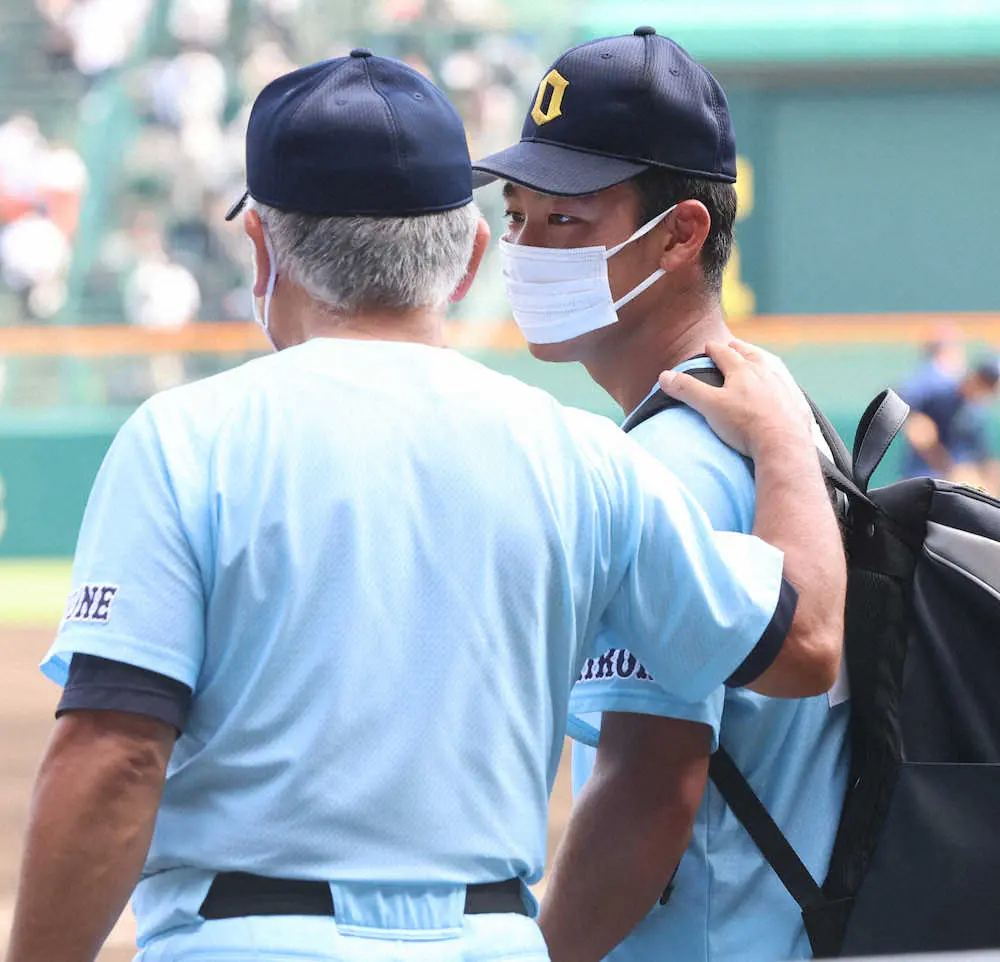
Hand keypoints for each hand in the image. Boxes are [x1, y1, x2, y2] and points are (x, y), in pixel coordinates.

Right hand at [658, 340, 813, 458]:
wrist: (784, 445)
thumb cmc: (744, 424)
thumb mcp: (709, 406)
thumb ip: (687, 389)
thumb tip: (663, 375)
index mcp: (742, 369)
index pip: (724, 352)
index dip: (714, 349)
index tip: (708, 347)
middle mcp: (765, 372)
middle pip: (750, 353)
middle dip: (738, 348)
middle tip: (732, 345)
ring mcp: (784, 386)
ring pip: (771, 365)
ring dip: (761, 359)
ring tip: (757, 358)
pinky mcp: (797, 402)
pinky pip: (788, 384)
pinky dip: (780, 379)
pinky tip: (780, 385)